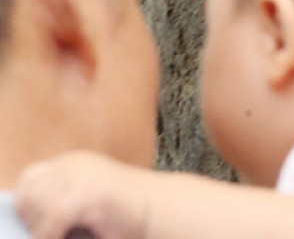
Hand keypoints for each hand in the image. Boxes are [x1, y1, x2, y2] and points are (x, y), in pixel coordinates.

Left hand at [14, 151, 148, 238]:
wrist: (163, 209)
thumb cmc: (127, 212)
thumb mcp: (89, 196)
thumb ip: (62, 198)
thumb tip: (30, 218)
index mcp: (75, 163)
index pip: (30, 179)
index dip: (30, 202)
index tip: (40, 222)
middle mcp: (76, 164)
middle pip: (30, 191)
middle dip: (35, 215)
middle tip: (57, 230)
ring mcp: (82, 176)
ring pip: (37, 205)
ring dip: (43, 226)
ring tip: (64, 233)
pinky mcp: (88, 194)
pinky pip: (53, 218)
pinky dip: (53, 234)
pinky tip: (70, 236)